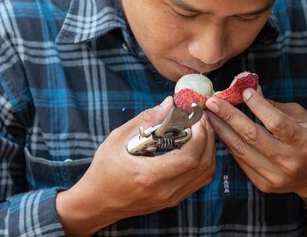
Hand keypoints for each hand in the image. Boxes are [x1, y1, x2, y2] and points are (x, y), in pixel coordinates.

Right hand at [57, 96, 215, 236]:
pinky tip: (195, 145)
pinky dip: (203, 161)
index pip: (189, 157)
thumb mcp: (118, 139)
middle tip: (202, 117)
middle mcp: (165, 191)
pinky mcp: (173, 200)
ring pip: (205, 174)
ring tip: (200, 128)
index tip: (196, 116)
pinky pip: (199, 180)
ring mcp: (171, 198)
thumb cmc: (104, 170)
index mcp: (150, 176)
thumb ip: (146, 120)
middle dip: (208, 137)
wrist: (97, 202)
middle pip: (202, 164)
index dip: (199, 135)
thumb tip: (169, 103)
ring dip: (208, 149)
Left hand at [205, 88, 306, 198]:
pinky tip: (218, 130)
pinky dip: (228, 143)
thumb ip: (274, 105)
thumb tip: (248, 88)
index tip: (244, 92)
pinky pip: (240, 160)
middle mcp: (290, 162)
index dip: (258, 106)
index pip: (276, 123)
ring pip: (241, 150)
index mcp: (305, 142)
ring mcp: (276, 176)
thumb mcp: (301, 117)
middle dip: (229, 116)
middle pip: (252, 136)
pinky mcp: (264, 184)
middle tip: (212, 102)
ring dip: (221, 129)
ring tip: (208, 114)